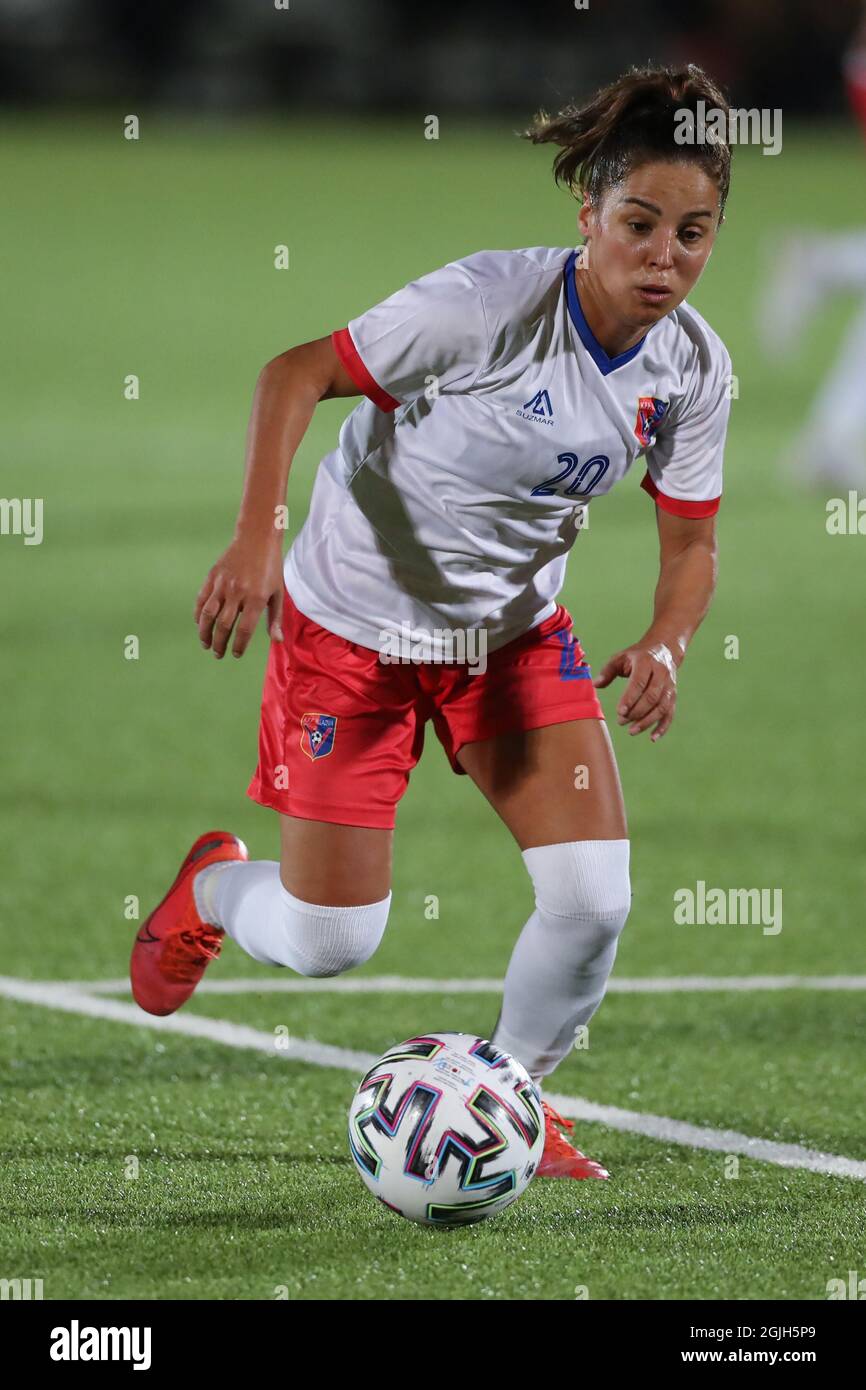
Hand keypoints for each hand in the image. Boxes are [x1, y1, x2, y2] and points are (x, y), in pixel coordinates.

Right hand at [194, 535, 284, 658]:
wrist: (256, 537)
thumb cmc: (271, 566)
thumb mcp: (278, 592)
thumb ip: (275, 618)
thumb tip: (277, 641)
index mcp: (255, 598)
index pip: (244, 629)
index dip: (239, 645)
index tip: (236, 654)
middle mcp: (237, 592)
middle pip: (223, 625)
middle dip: (220, 643)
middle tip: (219, 654)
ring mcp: (222, 584)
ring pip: (208, 614)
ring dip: (205, 633)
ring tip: (206, 644)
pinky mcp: (212, 576)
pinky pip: (202, 600)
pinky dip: (199, 614)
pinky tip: (200, 624)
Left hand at [593, 641, 678, 741]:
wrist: (664, 649)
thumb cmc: (636, 656)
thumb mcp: (620, 657)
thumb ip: (607, 671)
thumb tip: (595, 684)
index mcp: (646, 662)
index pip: (639, 683)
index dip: (629, 698)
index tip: (619, 711)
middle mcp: (661, 674)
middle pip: (651, 697)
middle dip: (636, 712)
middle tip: (620, 721)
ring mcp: (670, 686)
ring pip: (662, 707)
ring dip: (647, 721)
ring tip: (631, 731)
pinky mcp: (673, 695)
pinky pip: (670, 713)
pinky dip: (663, 727)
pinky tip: (652, 738)